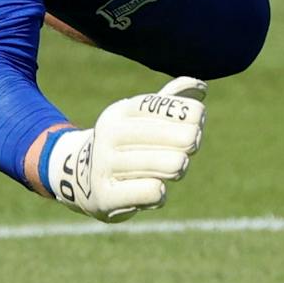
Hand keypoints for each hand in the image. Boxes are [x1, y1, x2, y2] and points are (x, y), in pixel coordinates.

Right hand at [43, 76, 206, 221]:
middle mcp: (108, 136)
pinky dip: (160, 193)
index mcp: (118, 113)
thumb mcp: (141, 120)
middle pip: (164, 135)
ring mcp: (104, 166)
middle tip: (193, 144)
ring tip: (179, 166)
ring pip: (163, 164)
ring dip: (178, 166)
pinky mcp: (106, 196)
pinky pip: (149, 192)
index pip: (156, 106)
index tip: (199, 118)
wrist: (81, 179)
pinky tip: (157, 190)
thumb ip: (170, 102)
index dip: (185, 110)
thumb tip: (201, 86)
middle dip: (188, 139)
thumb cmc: (125, 145)